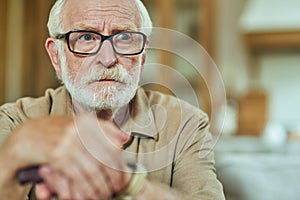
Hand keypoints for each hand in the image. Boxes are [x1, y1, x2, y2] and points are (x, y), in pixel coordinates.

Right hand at [4, 115, 131, 198]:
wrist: (27, 136)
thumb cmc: (56, 131)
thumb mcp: (80, 124)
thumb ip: (103, 129)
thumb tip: (126, 138)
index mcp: (87, 122)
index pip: (112, 145)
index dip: (120, 163)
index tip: (123, 176)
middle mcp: (80, 130)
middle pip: (105, 159)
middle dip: (113, 177)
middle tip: (116, 188)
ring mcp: (68, 142)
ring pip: (93, 170)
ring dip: (100, 186)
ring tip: (104, 194)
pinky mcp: (57, 155)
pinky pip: (77, 176)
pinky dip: (85, 189)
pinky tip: (89, 195)